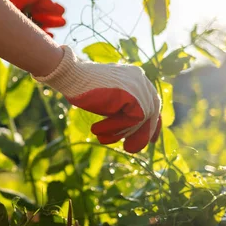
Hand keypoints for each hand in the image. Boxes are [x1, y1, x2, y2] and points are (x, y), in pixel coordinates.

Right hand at [35, 45, 161, 152]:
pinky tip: (97, 129)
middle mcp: (141, 78)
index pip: (152, 102)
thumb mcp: (110, 101)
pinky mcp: (133, 94)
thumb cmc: (84, 89)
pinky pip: (134, 119)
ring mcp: (139, 85)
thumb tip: (134, 133)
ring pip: (142, 118)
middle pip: (152, 111)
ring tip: (101, 137)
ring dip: (121, 131)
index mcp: (136, 77)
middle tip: (130, 149)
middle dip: (143, 133)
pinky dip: (117, 127)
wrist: (72, 76)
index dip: (153, 123)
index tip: (150, 140)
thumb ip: (123, 110)